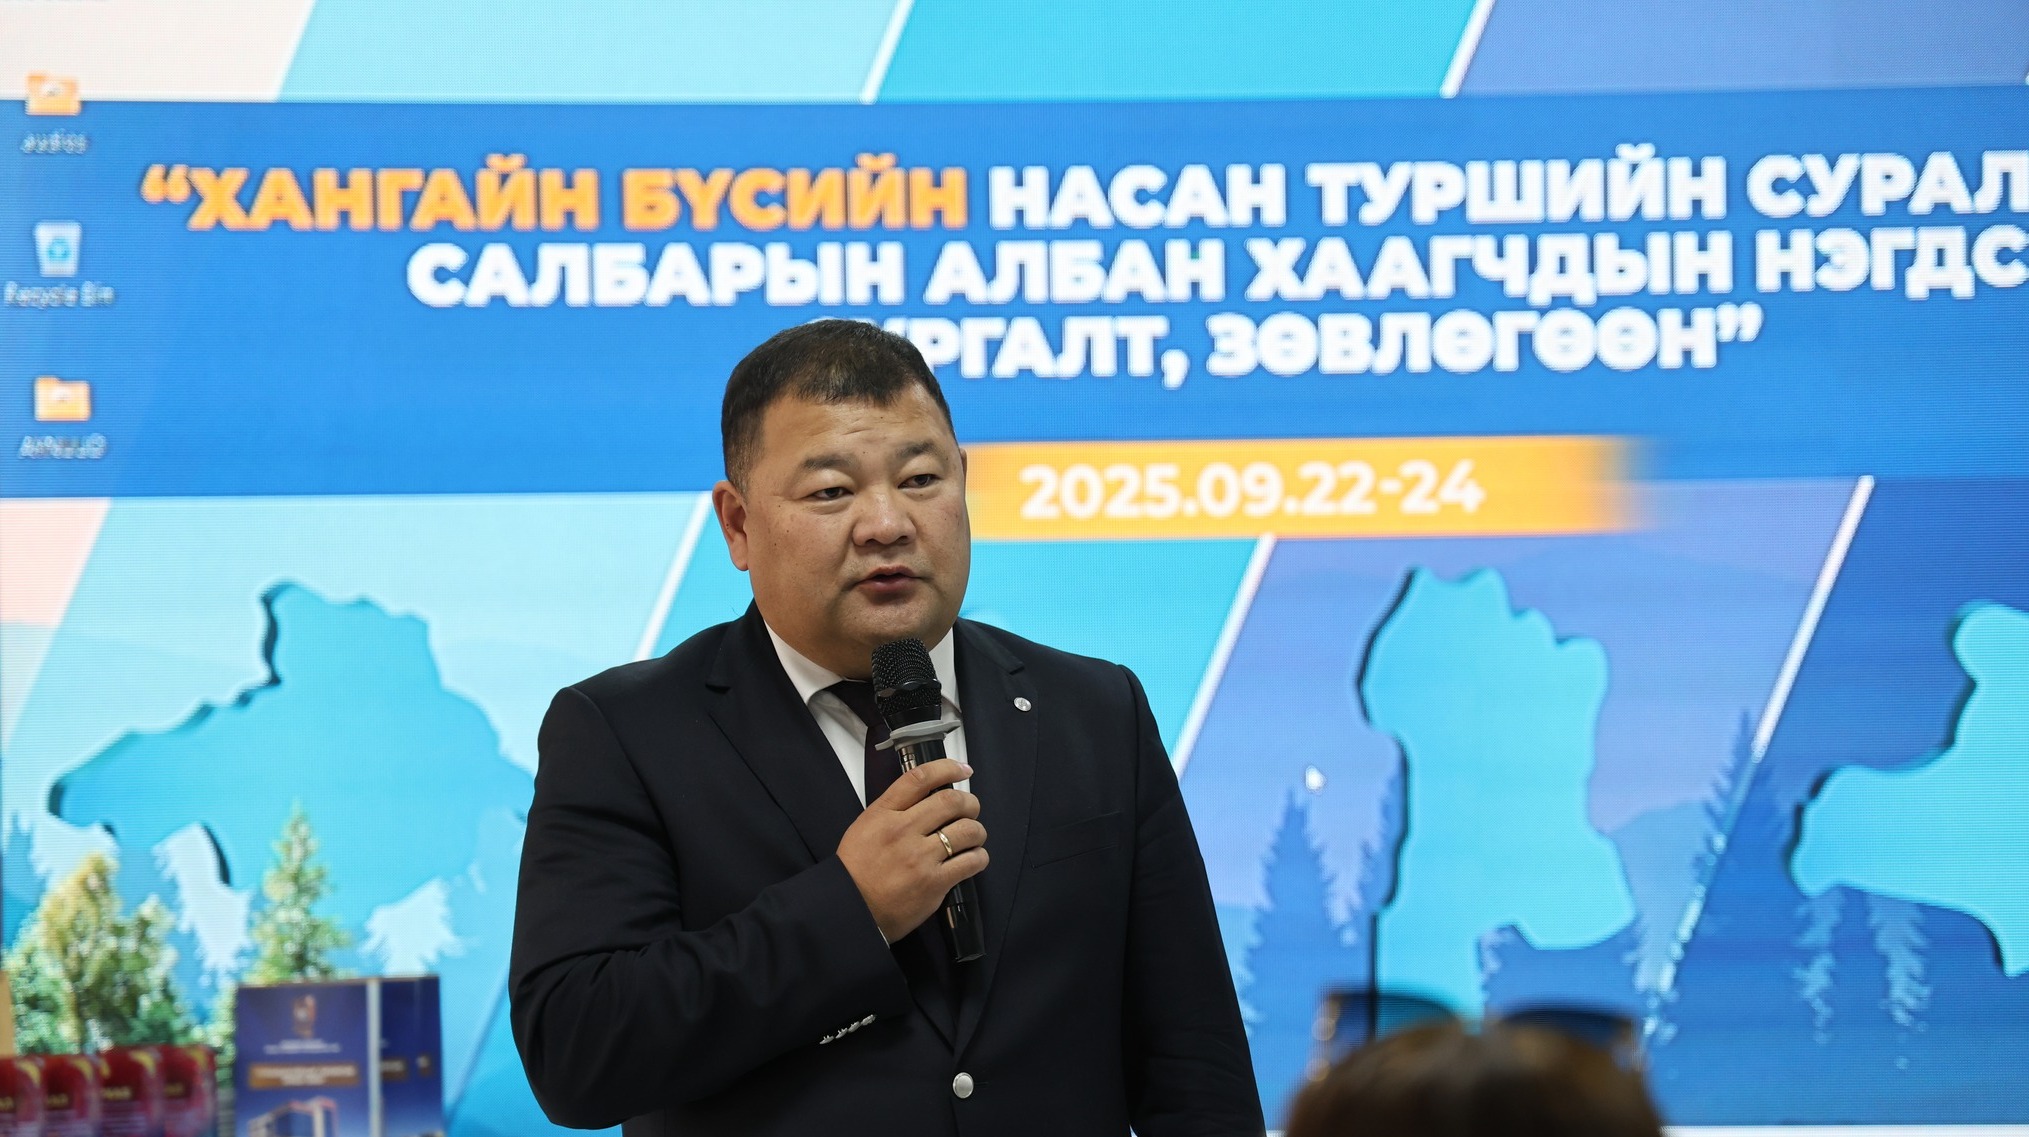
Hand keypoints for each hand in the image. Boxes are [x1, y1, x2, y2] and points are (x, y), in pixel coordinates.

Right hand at [837, 758, 988, 942]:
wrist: (850, 908)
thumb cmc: (856, 869)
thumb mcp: (865, 826)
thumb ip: (894, 809)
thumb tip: (929, 798)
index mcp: (883, 813)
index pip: (920, 778)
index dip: (948, 768)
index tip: (962, 769)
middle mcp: (903, 830)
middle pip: (951, 801)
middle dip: (970, 802)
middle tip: (971, 808)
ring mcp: (920, 857)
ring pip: (968, 830)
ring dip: (977, 831)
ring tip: (973, 836)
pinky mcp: (934, 883)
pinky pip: (971, 862)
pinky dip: (979, 857)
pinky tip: (973, 858)